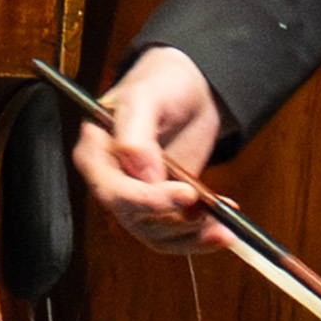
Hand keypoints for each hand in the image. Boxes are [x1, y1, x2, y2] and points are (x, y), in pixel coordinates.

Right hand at [69, 50, 224, 233]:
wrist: (189, 89)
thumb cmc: (161, 83)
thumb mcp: (145, 96)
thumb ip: (136, 132)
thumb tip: (140, 172)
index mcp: (96, 154)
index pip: (112, 190)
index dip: (145, 200)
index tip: (184, 194)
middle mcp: (112, 181)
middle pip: (134, 218)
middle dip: (173, 220)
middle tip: (207, 211)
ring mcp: (137, 197)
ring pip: (156, 234)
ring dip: (191, 236)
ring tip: (223, 228)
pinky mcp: (163, 207)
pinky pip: (177, 234)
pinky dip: (201, 236)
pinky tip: (224, 228)